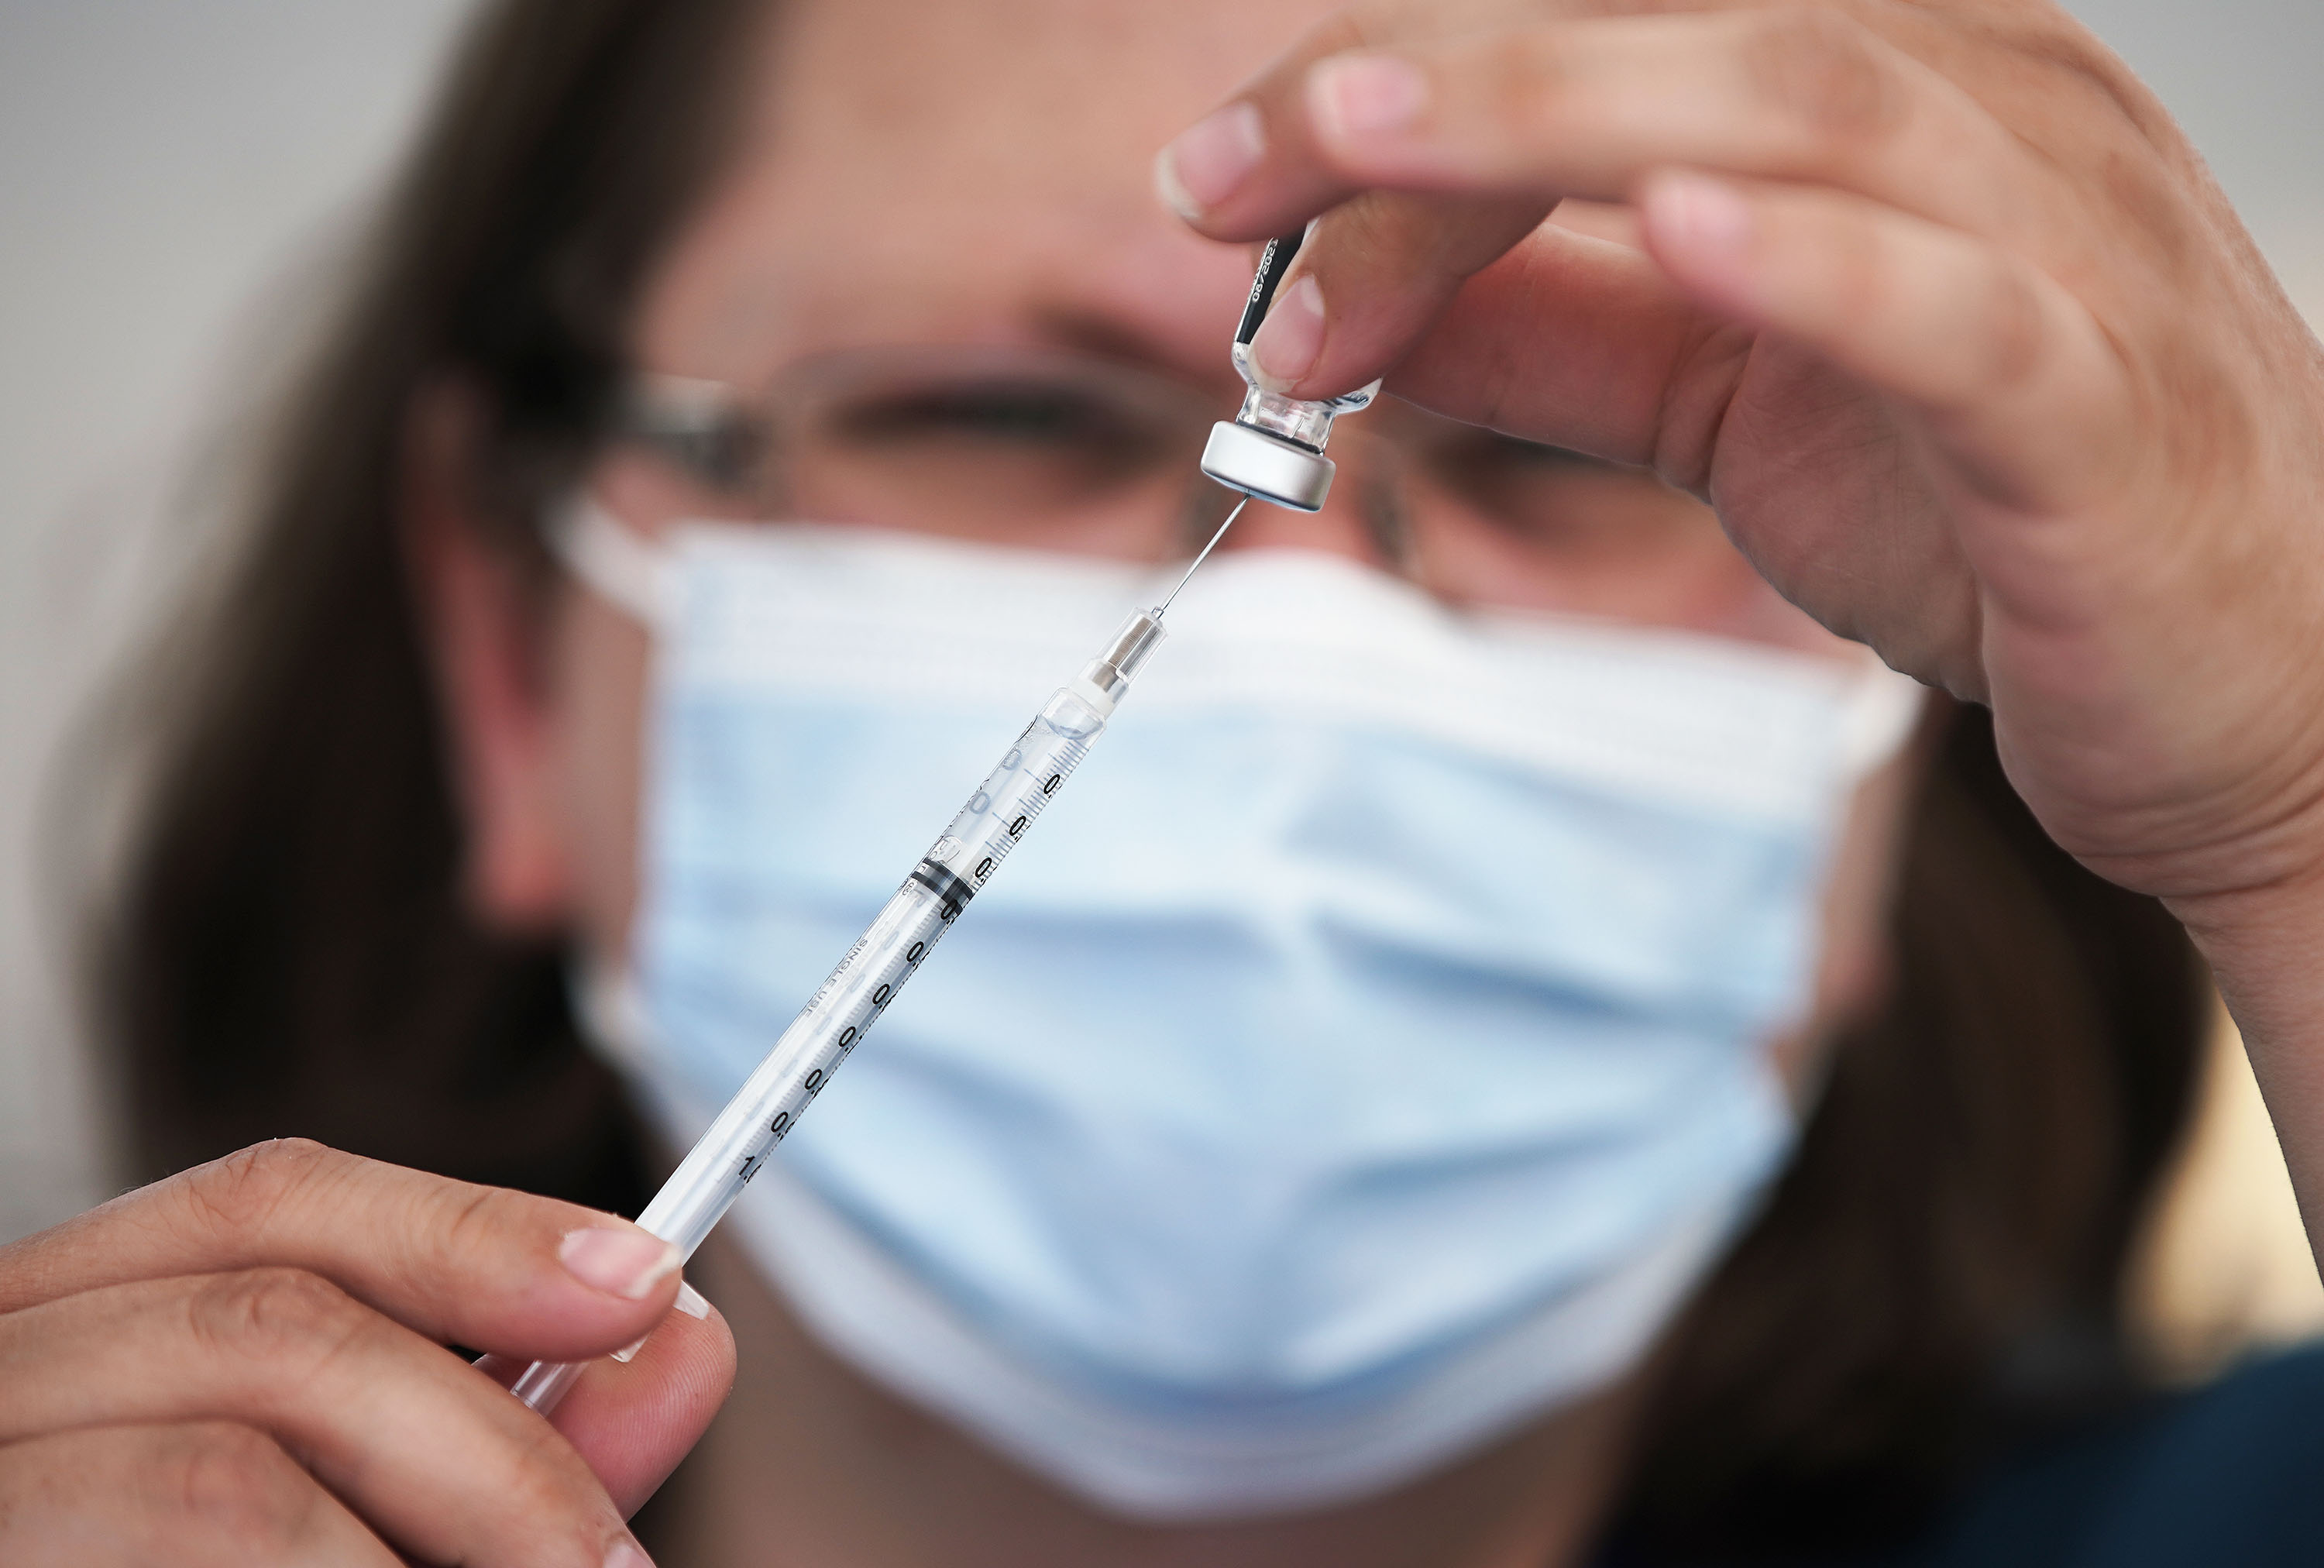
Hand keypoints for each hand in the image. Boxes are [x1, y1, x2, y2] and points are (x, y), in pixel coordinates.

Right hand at [0, 1139, 732, 1564]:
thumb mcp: (361, 1513)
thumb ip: (499, 1442)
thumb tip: (675, 1341)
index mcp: (71, 1331)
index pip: (271, 1205)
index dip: (472, 1232)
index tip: (644, 1283)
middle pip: (277, 1330)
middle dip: (491, 1446)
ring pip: (228, 1476)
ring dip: (424, 1552)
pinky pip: (187, 1558)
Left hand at [1159, 0, 2323, 1209]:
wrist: (2243, 703)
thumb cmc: (1999, 523)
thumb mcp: (1733, 406)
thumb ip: (1563, 336)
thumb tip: (1357, 304)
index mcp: (1879, 88)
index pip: (1600, 24)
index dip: (1388, 91)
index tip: (1220, 189)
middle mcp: (1980, 108)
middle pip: (1672, 22)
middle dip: (1420, 83)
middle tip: (1224, 173)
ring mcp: (2060, 239)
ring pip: (1799, 102)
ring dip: (1553, 112)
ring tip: (1357, 136)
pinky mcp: (2101, 402)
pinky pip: (1953, 303)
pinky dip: (1810, 261)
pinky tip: (1672, 230)